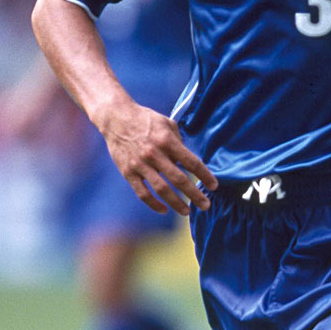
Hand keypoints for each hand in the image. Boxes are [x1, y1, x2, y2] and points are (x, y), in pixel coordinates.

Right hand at [99, 102, 217, 213]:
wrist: (116, 118)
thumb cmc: (146, 119)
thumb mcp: (167, 123)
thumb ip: (179, 141)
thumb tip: (187, 159)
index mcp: (166, 140)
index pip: (191, 162)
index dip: (204, 175)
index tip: (214, 186)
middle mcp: (154, 154)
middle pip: (179, 179)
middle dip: (194, 194)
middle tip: (205, 205)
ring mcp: (140, 164)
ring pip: (161, 190)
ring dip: (176, 203)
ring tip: (187, 211)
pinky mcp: (128, 172)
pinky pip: (142, 193)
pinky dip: (153, 204)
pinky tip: (164, 210)